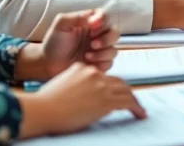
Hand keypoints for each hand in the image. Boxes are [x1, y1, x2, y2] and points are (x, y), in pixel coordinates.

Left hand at [16, 10, 118, 80]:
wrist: (48, 64)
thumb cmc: (54, 42)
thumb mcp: (61, 24)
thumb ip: (77, 17)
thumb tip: (94, 18)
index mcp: (90, 23)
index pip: (105, 16)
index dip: (103, 20)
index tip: (92, 26)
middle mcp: (98, 35)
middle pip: (114, 33)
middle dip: (106, 39)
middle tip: (93, 44)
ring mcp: (100, 51)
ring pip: (113, 49)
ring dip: (103, 53)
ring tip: (87, 56)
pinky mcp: (99, 64)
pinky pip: (109, 63)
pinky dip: (101, 63)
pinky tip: (88, 64)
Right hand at [17, 63, 146, 137]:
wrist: (42, 110)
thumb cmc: (45, 104)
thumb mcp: (61, 86)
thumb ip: (76, 86)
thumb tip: (85, 96)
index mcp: (81, 68)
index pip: (103, 76)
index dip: (110, 86)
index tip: (113, 94)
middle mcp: (93, 73)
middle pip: (117, 81)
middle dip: (124, 91)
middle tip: (130, 101)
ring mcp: (101, 85)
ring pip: (125, 90)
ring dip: (132, 99)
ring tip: (137, 109)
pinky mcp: (106, 99)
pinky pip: (128, 101)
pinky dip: (137, 107)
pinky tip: (140, 114)